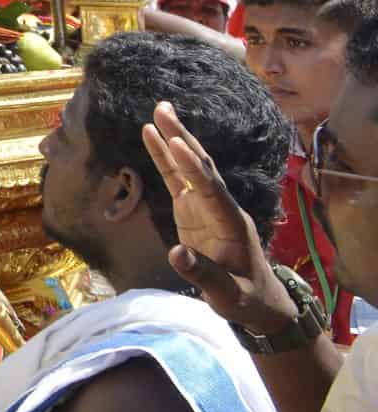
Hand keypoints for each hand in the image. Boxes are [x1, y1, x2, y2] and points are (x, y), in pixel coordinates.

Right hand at [143, 100, 294, 335]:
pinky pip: (178, 180)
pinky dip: (165, 159)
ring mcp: (207, 207)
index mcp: (232, 224)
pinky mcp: (194, 210)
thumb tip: (176, 253)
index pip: (211, 190)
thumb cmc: (246, 299)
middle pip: (202, 167)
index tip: (175, 143)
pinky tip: (153, 137)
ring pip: (190, 167)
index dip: (193, 167)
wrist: (259, 302)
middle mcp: (221, 207)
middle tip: (163, 109)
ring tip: (158, 110)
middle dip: (183, 138)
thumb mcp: (227, 295)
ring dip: (175, 139)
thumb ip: (203, 274)